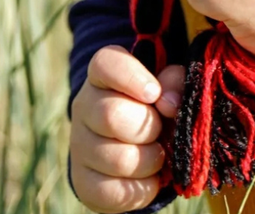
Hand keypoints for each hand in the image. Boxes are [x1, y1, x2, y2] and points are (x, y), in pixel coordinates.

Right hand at [70, 45, 184, 211]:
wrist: (136, 149)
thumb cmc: (155, 109)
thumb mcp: (168, 88)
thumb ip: (175, 83)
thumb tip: (169, 101)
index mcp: (102, 75)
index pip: (104, 63)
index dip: (132, 76)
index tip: (154, 93)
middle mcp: (84, 106)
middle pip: (111, 115)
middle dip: (147, 126)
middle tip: (159, 130)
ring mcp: (79, 145)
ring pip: (116, 158)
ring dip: (149, 160)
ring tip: (157, 155)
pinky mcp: (82, 181)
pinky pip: (113, 191)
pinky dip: (142, 188)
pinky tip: (149, 178)